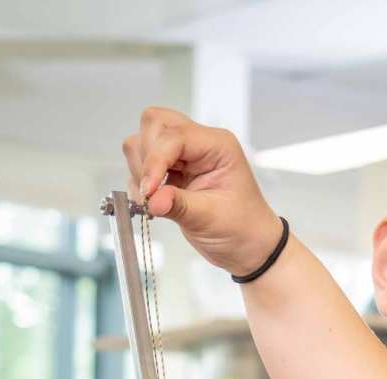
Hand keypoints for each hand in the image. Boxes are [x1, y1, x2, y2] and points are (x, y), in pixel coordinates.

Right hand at [122, 107, 283, 276]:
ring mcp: (184, 154)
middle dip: (146, 156)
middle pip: (154, 123)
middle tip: (151, 189)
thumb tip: (151, 199)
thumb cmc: (242, 229)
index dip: (155, 161)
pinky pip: (141, 162)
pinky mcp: (172, 169)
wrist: (248, 246)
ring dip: (140, 168)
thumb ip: (179, 206)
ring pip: (143, 140)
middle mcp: (200, 143)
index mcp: (217, 146)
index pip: (174, 136)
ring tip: (153, 198)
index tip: (148, 191)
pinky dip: (138, 180)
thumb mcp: (211, 219)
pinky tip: (152, 201)